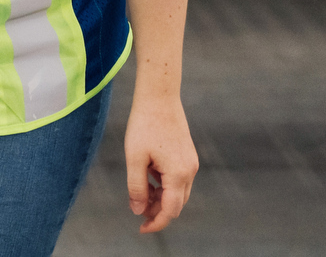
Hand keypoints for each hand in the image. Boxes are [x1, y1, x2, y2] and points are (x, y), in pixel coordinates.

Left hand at [123, 92, 197, 233]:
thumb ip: (137, 187)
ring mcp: (191, 162)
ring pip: (178, 192)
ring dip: (161, 198)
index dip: (156, 223)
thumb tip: (138, 210)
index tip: (142, 229)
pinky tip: (149, 176)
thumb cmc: (144, 124)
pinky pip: (179, 179)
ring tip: (141, 190)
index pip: (170, 211)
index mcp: (178, 173)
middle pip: (176, 204)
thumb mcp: (135, 158)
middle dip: (158, 211)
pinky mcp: (188, 155)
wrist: (159, 96)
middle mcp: (189, 170)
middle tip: (137, 209)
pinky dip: (165, 184)